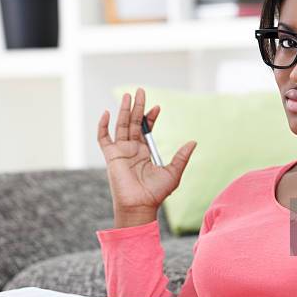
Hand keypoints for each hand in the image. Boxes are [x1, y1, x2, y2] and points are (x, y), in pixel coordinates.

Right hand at [97, 88, 196, 214]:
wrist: (140, 205)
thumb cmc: (156, 193)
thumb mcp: (173, 172)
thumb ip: (182, 157)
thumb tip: (193, 142)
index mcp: (145, 152)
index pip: (146, 129)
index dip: (151, 117)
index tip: (157, 107)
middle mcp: (132, 149)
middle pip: (133, 123)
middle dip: (137, 107)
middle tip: (140, 91)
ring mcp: (121, 152)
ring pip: (120, 125)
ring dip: (123, 110)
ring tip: (127, 95)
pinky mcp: (111, 156)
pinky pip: (103, 139)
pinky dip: (103, 126)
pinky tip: (107, 113)